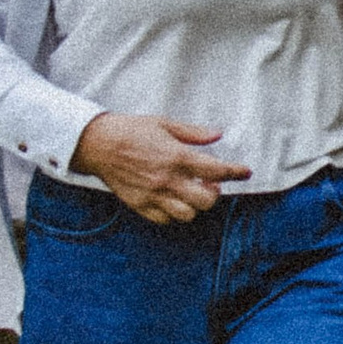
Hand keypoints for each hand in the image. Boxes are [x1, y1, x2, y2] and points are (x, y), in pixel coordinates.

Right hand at [72, 113, 249, 221]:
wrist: (97, 143)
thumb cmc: (131, 130)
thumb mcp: (164, 123)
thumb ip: (193, 133)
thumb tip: (218, 135)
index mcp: (176, 157)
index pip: (216, 170)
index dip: (236, 172)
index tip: (245, 172)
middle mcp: (167, 179)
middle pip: (206, 200)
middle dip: (215, 193)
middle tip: (211, 183)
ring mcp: (153, 195)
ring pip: (188, 214)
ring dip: (196, 205)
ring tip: (192, 193)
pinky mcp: (139, 204)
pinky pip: (165, 219)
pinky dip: (174, 214)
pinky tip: (174, 201)